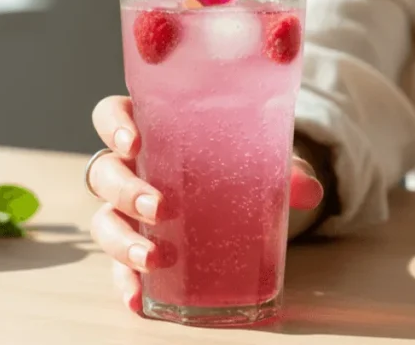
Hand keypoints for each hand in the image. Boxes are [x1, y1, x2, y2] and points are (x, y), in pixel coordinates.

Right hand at [87, 95, 325, 312]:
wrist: (235, 191)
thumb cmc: (230, 160)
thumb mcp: (255, 155)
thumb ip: (281, 167)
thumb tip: (310, 189)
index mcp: (147, 129)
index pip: (110, 116)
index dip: (114, 127)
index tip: (134, 142)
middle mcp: (128, 168)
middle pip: (104, 173)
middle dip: (125, 191)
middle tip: (159, 207)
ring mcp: (125, 210)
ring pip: (103, 221)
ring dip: (122, 242)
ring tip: (154, 259)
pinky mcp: (133, 247)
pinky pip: (117, 266)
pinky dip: (126, 282)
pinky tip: (139, 298)